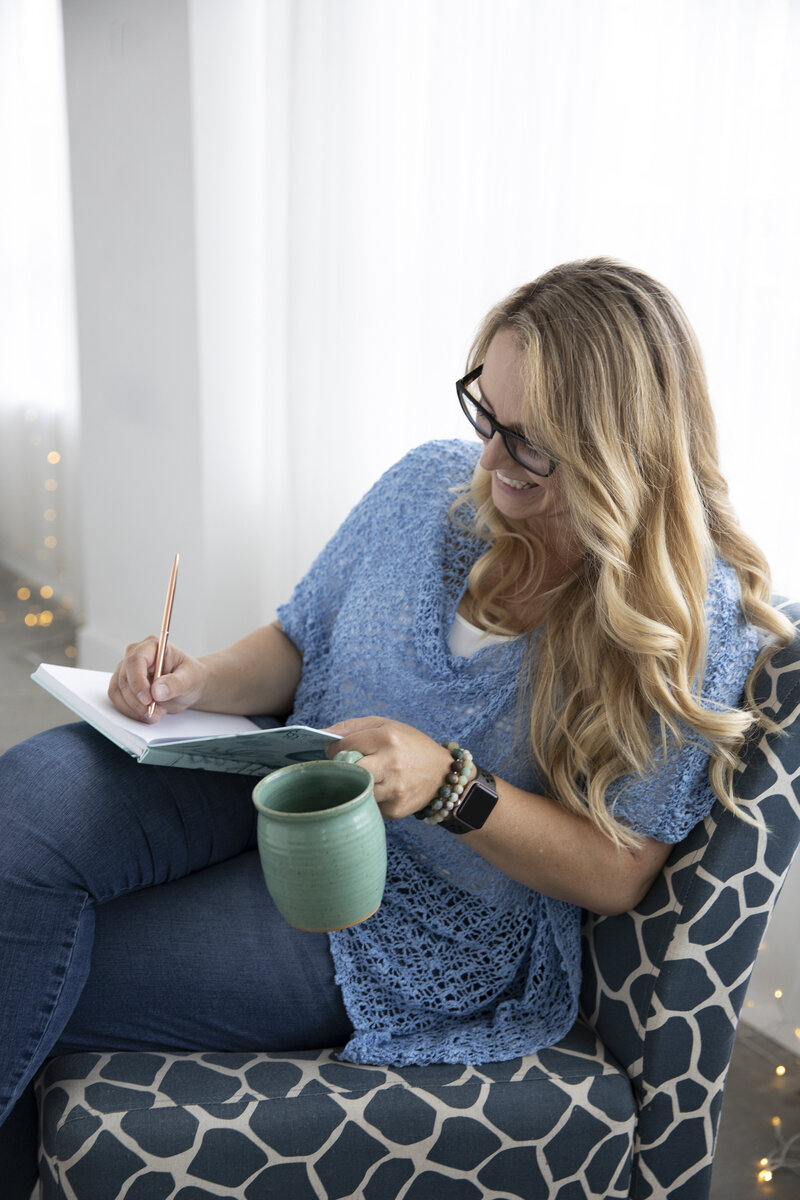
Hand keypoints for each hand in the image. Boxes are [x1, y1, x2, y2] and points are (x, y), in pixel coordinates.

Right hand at [108, 637, 208, 723]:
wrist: (188, 686)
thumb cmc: (190, 677)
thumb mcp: (190, 679)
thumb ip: (175, 683)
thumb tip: (157, 690)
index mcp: (152, 646)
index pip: (135, 660)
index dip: (138, 681)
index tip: (148, 699)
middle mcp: (135, 655)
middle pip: (124, 678)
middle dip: (138, 701)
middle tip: (155, 713)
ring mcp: (127, 670)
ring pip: (118, 691)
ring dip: (134, 708)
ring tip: (155, 714)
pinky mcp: (123, 685)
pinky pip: (118, 700)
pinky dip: (130, 711)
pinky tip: (147, 714)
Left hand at [324, 716, 454, 819]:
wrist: (443, 775)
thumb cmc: (411, 746)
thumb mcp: (386, 726)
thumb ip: (353, 727)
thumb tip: (323, 734)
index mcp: (387, 739)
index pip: (343, 746)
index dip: (335, 749)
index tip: (337, 751)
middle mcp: (390, 764)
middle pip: (346, 770)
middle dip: (340, 769)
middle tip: (344, 767)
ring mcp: (393, 790)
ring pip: (355, 791)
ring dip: (354, 785)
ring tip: (365, 778)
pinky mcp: (394, 810)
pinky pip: (369, 805)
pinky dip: (369, 799)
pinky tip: (380, 791)